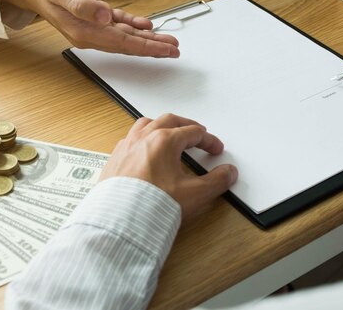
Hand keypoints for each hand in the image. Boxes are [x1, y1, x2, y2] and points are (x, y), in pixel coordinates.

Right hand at [0, 0, 179, 57]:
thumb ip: (82, 6)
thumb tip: (105, 17)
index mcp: (84, 32)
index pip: (123, 43)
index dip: (147, 47)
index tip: (166, 50)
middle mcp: (90, 34)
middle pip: (128, 44)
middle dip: (153, 48)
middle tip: (174, 50)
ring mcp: (92, 27)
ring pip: (126, 36)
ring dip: (147, 39)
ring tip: (168, 41)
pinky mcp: (93, 17)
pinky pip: (118, 25)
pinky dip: (133, 25)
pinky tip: (147, 26)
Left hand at [100, 114, 237, 220]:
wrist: (120, 222)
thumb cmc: (151, 205)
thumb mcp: (195, 194)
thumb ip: (216, 181)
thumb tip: (228, 173)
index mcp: (164, 141)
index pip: (193, 133)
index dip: (208, 140)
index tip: (215, 149)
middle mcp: (143, 139)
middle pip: (169, 121)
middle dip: (186, 125)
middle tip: (196, 133)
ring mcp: (126, 147)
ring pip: (145, 124)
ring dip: (161, 126)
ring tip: (169, 133)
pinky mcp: (114, 160)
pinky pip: (129, 139)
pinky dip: (142, 138)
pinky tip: (144, 149)